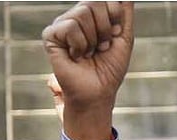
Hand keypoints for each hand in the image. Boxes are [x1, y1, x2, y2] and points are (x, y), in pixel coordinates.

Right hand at [43, 2, 133, 139]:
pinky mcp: (51, 36)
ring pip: (82, 13)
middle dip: (105, 28)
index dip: (115, 18)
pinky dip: (79, 44)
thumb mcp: (124, 38)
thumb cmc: (109, 69)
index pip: (106, 0)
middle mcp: (75, 17)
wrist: (98, 93)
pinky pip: (69, 26)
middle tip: (101, 47)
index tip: (114, 37)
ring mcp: (62, 25)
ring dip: (92, 39)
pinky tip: (76, 56)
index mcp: (92, 16)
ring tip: (89, 53)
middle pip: (94, 2)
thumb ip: (125, 13)